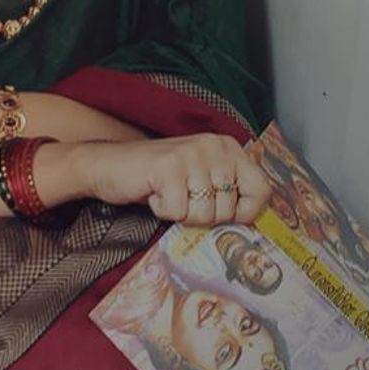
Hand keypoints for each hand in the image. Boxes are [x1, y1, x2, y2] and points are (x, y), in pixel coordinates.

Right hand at [79, 133, 269, 225]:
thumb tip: (253, 223)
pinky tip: (153, 193)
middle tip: (181, 197)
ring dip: (181, 213)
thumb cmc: (156, 178)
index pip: (261, 190)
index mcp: (228, 147)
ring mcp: (191, 155)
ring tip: (167, 192)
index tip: (221, 213)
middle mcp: (214, 146)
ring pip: (204, 215)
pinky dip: (162, 211)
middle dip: (201, 215)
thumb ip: (227, 192)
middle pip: (229, 210)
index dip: (244, 213)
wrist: (107, 166)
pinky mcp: (169, 167)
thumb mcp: (200, 179)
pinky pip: (178, 213)